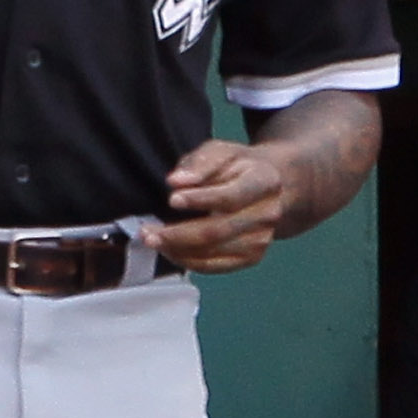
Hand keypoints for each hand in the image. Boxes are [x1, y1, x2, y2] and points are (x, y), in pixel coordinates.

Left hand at [145, 139, 291, 272]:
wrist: (269, 186)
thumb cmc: (237, 166)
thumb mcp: (221, 151)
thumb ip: (200, 163)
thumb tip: (176, 182)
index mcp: (264, 181)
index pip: (231, 196)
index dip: (201, 200)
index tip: (172, 199)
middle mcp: (268, 213)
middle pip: (220, 230)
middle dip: (179, 234)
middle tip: (148, 231)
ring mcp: (261, 239)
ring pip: (214, 252)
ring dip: (178, 250)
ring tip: (152, 240)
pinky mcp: (252, 257)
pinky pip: (215, 266)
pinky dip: (188, 260)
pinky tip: (169, 250)